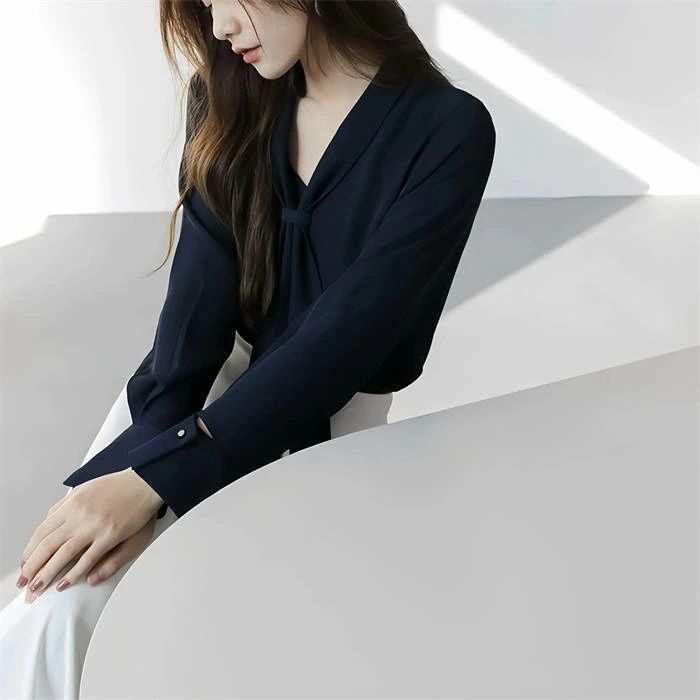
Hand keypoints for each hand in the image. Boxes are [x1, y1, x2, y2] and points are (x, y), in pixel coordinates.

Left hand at [18, 468, 164, 602]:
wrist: (144, 481)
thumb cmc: (118, 485)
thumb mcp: (85, 488)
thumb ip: (65, 504)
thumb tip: (49, 519)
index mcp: (72, 503)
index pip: (42, 531)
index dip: (30, 551)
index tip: (25, 564)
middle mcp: (78, 515)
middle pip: (47, 545)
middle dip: (32, 567)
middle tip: (24, 583)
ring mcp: (94, 526)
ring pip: (62, 555)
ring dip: (47, 574)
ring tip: (37, 588)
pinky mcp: (110, 535)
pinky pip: (88, 559)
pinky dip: (74, 573)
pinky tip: (65, 583)